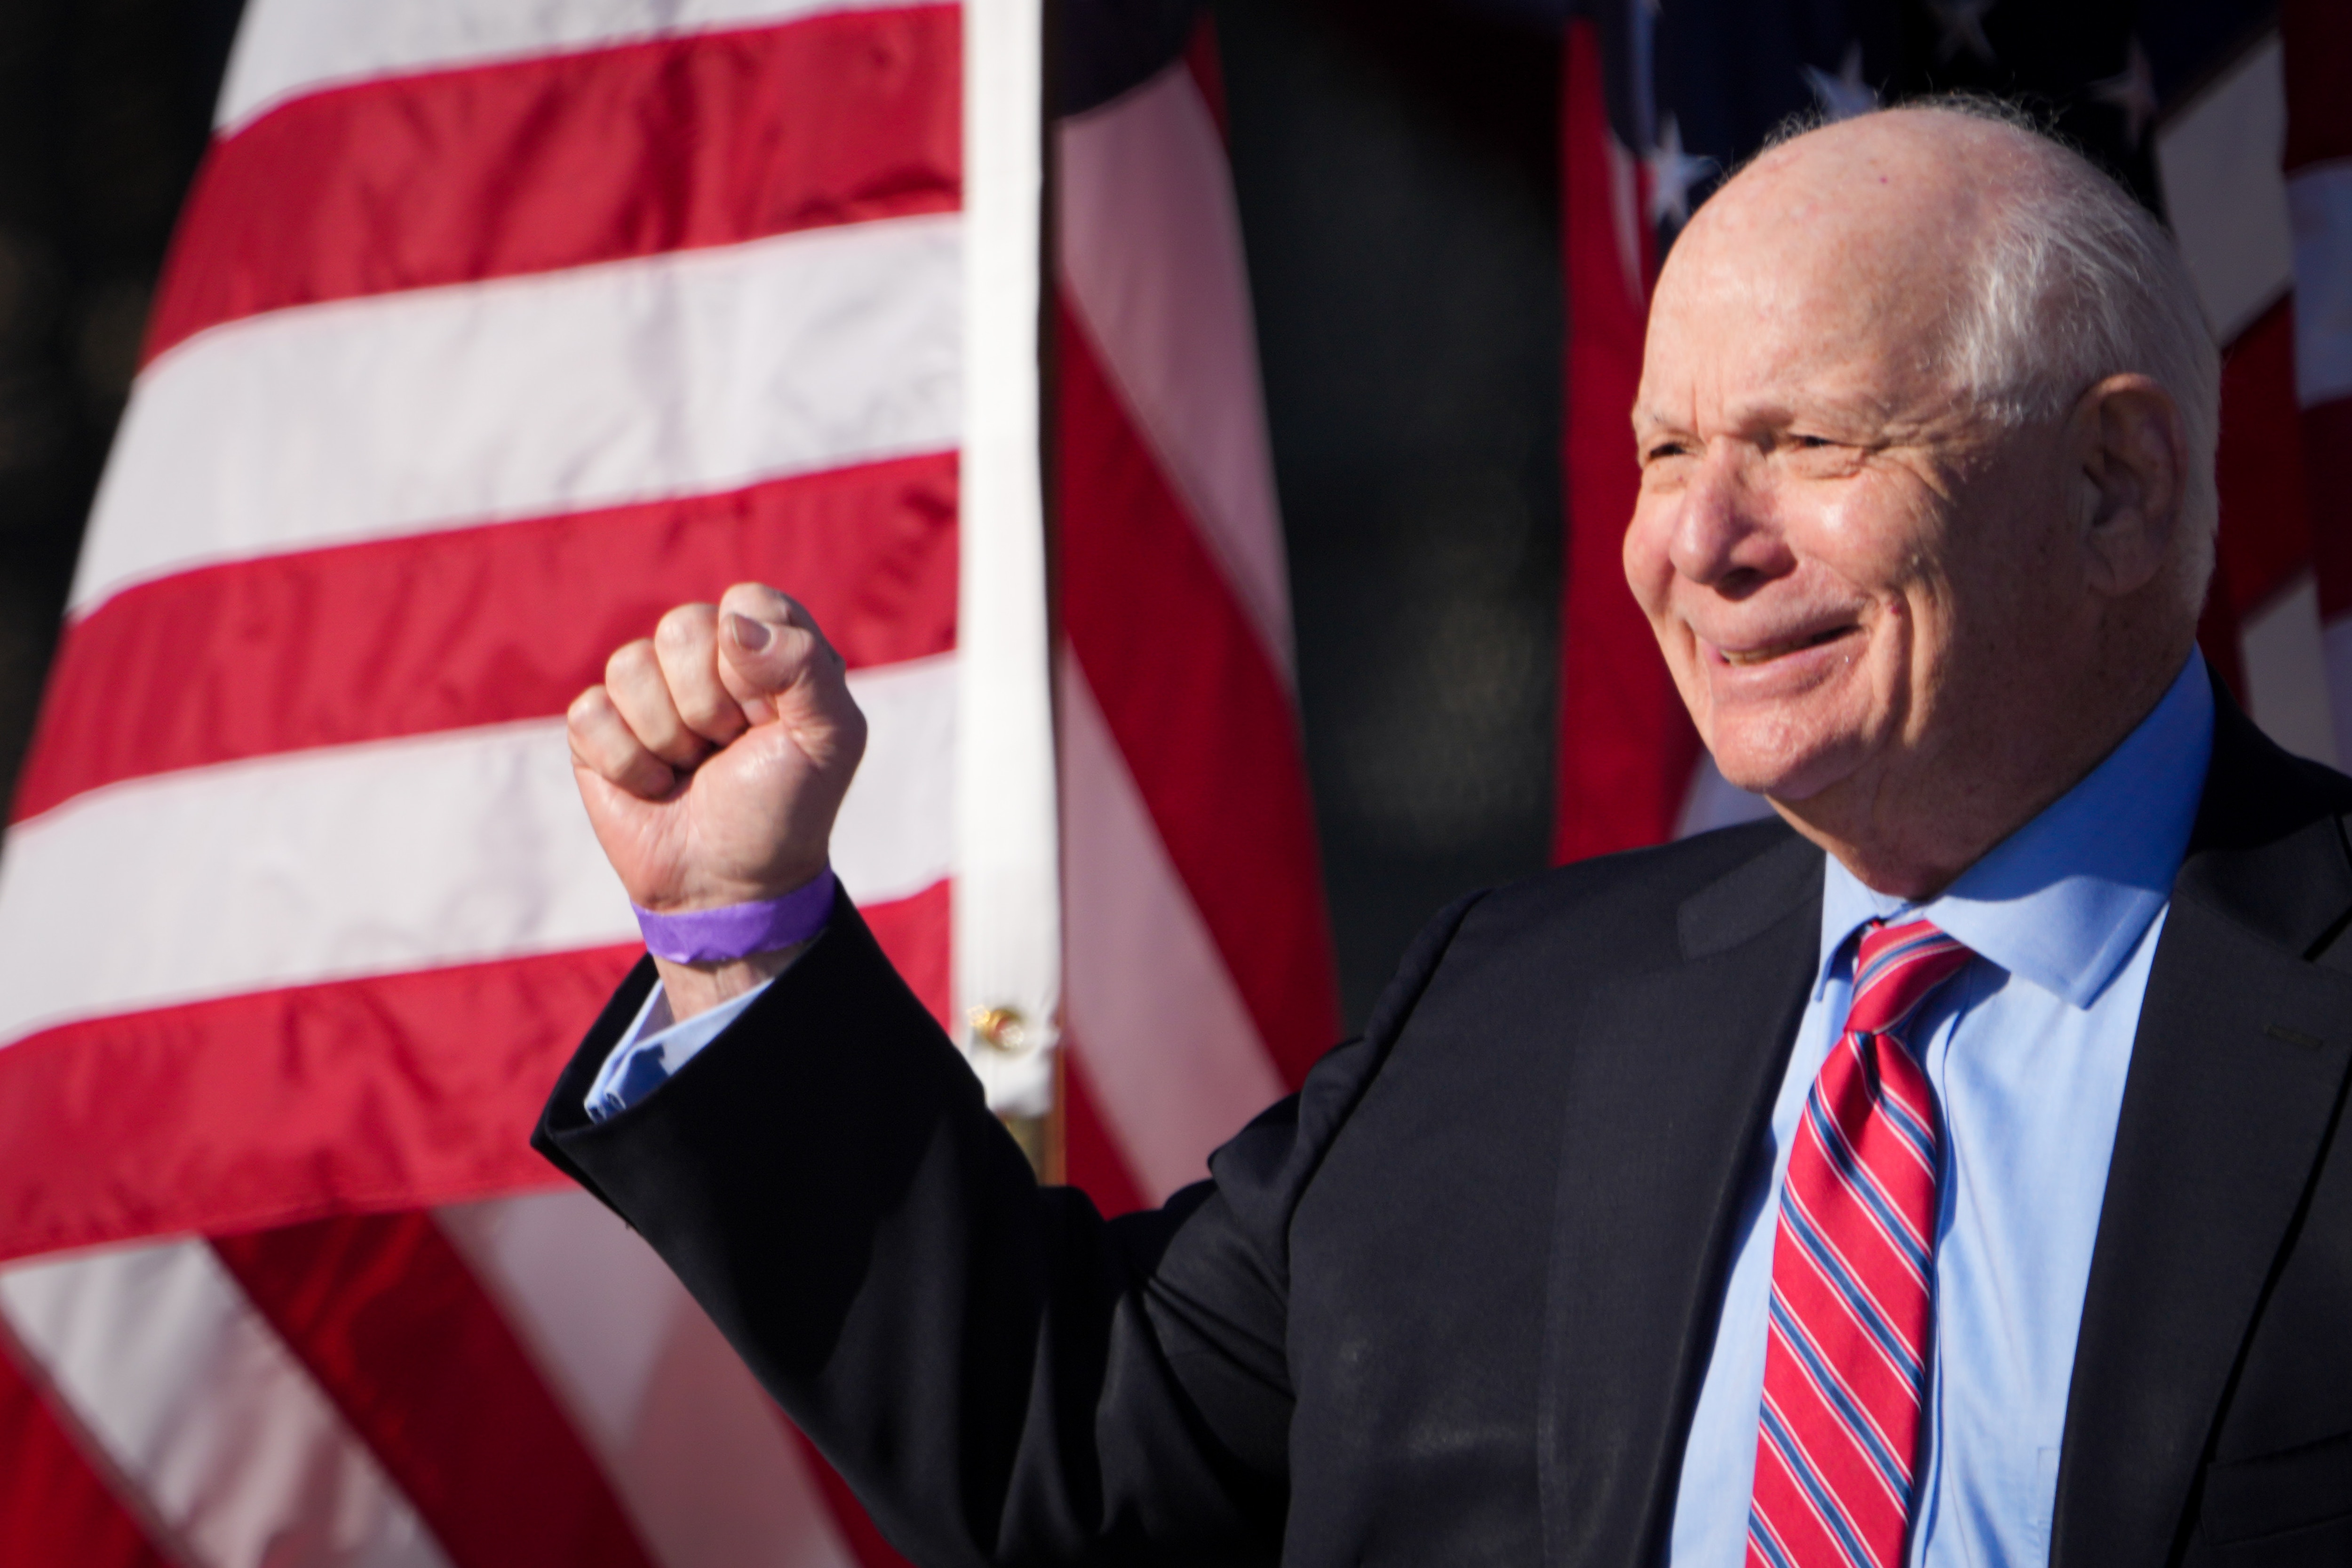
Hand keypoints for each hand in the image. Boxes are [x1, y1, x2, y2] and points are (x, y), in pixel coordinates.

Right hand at [568, 585, 866, 1014]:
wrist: (731, 885)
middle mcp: (705, 656)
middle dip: (711, 705)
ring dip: (670, 737)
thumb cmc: (787, 807)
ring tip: (693, 767)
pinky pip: (590, 712)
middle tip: (729, 747)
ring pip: (630, 666)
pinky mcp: (597, 728)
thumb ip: (805, 665)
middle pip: (682, 627)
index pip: (746, 602)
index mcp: (766, 645)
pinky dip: (628, 763)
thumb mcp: (830, 738)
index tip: (769, 717)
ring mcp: (646, 690)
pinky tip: (654, 784)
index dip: (754, 664)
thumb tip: (731, 624)